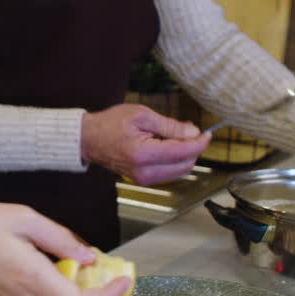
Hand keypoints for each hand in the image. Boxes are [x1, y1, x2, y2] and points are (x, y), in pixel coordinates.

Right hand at [80, 103, 209, 184]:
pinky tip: (166, 146)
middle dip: (193, 149)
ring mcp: (143, 178)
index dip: (200, 142)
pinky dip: (174, 160)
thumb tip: (193, 133)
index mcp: (144, 154)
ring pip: (179, 171)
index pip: (184, 152)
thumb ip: (169, 126)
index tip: (206, 133)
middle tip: (189, 131)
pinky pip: (169, 172)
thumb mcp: (141, 115)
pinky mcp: (142, 180)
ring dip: (184, 155)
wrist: (87, 139)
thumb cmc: (109, 124)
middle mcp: (145, 171)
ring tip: (175, 137)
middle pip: (186, 165)